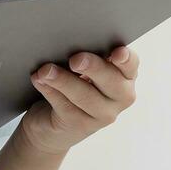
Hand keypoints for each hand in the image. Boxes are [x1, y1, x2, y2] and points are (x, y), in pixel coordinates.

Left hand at [15, 45, 139, 155]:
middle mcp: (119, 98)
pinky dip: (50, 91)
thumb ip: (86, 57)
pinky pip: (65, 106)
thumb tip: (70, 43)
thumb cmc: (72, 86)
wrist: (52, 124)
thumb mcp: (84, 70)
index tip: (117, 52)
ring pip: (85, 96)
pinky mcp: (80, 125)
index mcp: (124, 77)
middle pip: (111, 81)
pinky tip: (39, 80)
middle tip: (75, 59)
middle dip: (93, 68)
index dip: (126, 59)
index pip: (131, 65)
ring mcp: (102, 115)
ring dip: (63, 81)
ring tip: (45, 70)